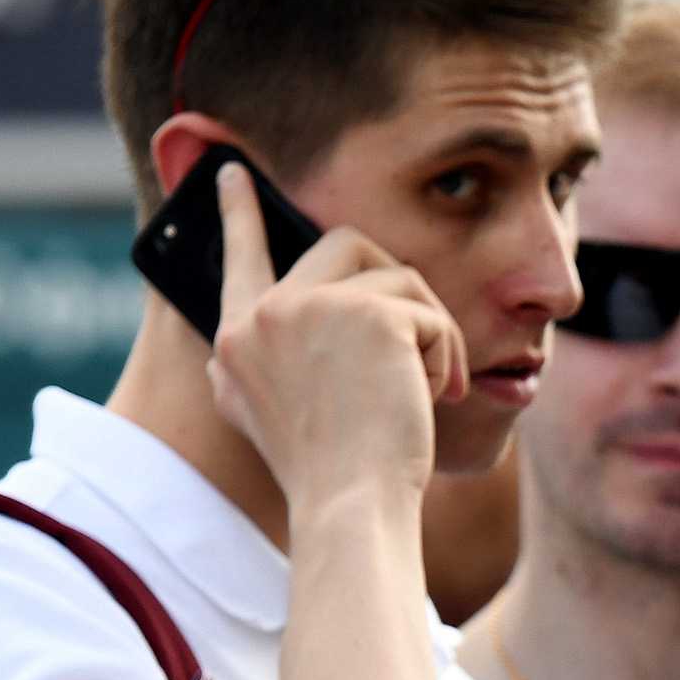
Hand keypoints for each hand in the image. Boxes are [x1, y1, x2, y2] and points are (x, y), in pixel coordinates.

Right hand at [203, 162, 466, 505]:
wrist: (353, 507)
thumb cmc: (333, 477)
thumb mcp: (273, 415)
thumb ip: (268, 360)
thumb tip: (278, 309)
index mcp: (237, 342)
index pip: (239, 258)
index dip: (239, 214)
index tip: (233, 173)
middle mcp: (263, 315)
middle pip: (345, 246)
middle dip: (396, 288)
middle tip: (422, 343)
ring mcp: (311, 307)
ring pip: (396, 276)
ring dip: (429, 330)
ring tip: (433, 388)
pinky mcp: (368, 313)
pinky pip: (427, 311)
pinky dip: (446, 353)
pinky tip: (438, 396)